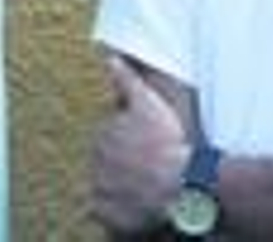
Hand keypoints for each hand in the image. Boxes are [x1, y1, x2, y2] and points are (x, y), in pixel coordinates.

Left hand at [91, 53, 190, 234]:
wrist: (177, 184)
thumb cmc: (165, 143)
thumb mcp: (149, 102)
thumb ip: (127, 79)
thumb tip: (111, 57)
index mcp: (102, 134)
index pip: (110, 132)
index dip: (130, 134)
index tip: (147, 139)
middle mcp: (95, 161)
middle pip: (108, 157)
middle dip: (123, 157)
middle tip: (149, 159)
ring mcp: (100, 188)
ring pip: (108, 181)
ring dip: (122, 180)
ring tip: (148, 180)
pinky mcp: (106, 214)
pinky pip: (108, 209)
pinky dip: (119, 206)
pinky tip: (138, 200)